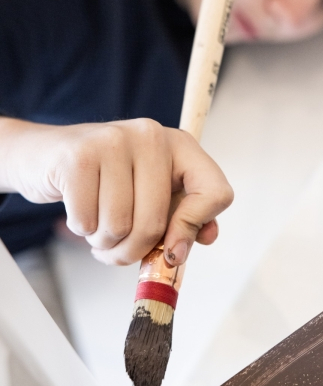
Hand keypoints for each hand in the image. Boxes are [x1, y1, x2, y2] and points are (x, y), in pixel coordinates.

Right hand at [1, 118, 232, 264]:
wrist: (44, 154)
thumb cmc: (104, 180)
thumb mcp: (150, 192)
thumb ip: (181, 216)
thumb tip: (207, 237)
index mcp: (179, 144)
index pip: (216, 191)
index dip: (195, 227)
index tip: (173, 249)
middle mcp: (151, 136)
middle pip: (157, 222)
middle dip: (133, 250)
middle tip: (118, 249)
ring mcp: (113, 141)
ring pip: (121, 226)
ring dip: (104, 243)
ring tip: (97, 225)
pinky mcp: (78, 157)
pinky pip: (87, 222)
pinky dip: (81, 230)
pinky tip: (79, 209)